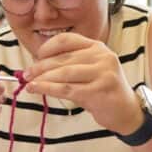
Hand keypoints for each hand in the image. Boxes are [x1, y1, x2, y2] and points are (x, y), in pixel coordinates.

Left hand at [22, 33, 143, 134]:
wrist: (126, 111)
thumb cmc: (102, 90)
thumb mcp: (88, 70)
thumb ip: (68, 63)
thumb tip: (36, 65)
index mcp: (97, 47)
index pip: (66, 39)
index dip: (47, 47)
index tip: (35, 58)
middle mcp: (101, 56)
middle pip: (62, 58)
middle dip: (40, 67)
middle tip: (26, 74)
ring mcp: (102, 73)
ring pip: (63, 74)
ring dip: (42, 79)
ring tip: (28, 84)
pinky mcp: (99, 91)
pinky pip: (67, 89)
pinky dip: (48, 89)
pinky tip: (36, 90)